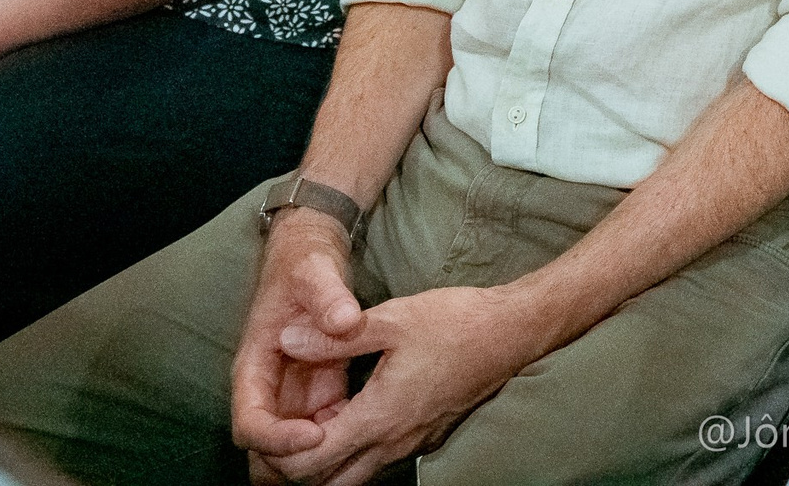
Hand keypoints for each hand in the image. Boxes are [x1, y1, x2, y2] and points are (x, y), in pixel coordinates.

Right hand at [233, 212, 362, 474]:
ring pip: (294, 451)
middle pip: (267, 451)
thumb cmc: (304, 265)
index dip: (277, 439)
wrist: (311, 260)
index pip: (251, 423)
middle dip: (295, 465)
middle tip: (340, 458)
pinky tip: (371, 442)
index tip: (316, 435)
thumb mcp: (315, 272)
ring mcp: (293, 398)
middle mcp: (270, 391)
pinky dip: (341, 445)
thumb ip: (329, 294)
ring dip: (318, 462)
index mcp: (255, 368)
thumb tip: (345, 321)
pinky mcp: (319, 399)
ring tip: (357, 458)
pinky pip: (324, 434)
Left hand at [245, 280, 543, 485]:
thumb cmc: (456, 322)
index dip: (281, 453)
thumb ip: (336, 335)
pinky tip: (352, 413)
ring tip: (315, 422)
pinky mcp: (426, 436)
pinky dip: (355, 449)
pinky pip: (379, 459)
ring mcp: (412, 443)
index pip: (311, 463)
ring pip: (356, 476)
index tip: (275, 423)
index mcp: (378, 416)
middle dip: (299, 469)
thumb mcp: (393, 318)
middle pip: (330, 483)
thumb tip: (288, 340)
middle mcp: (393, 441)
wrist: (513, 332)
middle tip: (287, 432)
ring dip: (329, 460)